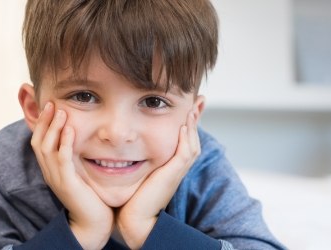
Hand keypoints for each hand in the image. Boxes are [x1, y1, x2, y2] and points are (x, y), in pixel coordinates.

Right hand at [31, 102, 113, 249]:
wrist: (93, 223)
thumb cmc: (91, 197)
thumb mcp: (80, 173)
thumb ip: (76, 157)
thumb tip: (80, 137)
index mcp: (51, 169)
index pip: (39, 142)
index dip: (43, 123)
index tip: (51, 105)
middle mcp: (49, 172)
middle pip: (38, 141)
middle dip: (44, 121)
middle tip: (51, 103)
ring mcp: (56, 178)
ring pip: (47, 148)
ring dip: (54, 128)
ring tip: (61, 111)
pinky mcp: (67, 184)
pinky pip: (62, 161)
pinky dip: (65, 144)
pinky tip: (71, 131)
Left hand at [116, 110, 200, 248]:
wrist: (135, 218)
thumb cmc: (133, 197)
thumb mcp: (139, 172)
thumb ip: (139, 158)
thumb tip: (131, 144)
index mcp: (173, 166)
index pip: (185, 139)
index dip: (190, 123)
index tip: (190, 106)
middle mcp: (179, 167)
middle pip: (193, 138)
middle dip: (196, 119)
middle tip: (199, 100)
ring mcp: (178, 171)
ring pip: (192, 143)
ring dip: (193, 125)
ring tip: (192, 108)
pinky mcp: (173, 174)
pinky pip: (185, 153)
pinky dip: (186, 139)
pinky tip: (184, 126)